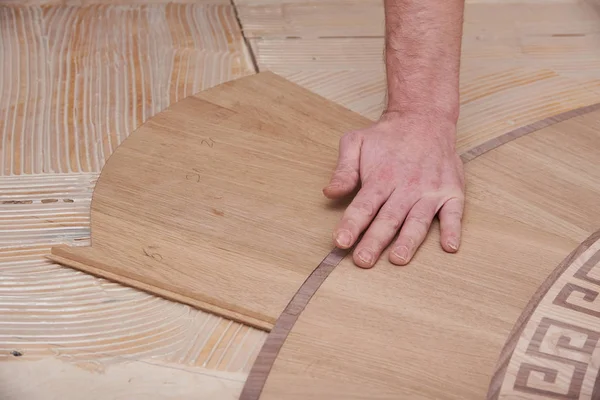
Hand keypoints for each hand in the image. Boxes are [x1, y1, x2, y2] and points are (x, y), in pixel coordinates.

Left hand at [323, 111, 464, 267]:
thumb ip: (343, 169)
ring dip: (408, 241)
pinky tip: (449, 247)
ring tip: (398, 259)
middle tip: (363, 261)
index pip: (363, 206)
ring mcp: (430, 191)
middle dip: (374, 241)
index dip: (351, 225)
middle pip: (388, 218)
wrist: (424, 117)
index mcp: (380, 178)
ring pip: (417, 220)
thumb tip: (329, 192)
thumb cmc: (386, 136)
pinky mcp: (451, 192)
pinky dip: (452, 230)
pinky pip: (453, 214)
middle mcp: (405, 187)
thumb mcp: (355, 142)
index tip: (340, 242)